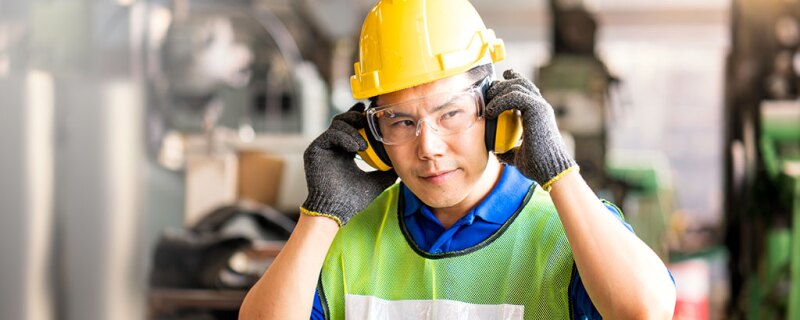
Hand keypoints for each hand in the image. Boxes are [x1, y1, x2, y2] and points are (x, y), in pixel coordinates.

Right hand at [301, 103, 397, 225]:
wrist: (337, 210)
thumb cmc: (354, 199)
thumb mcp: (376, 180)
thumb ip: (387, 170)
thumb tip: (402, 164)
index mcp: (345, 150)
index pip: (353, 127)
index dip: (362, 117)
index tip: (373, 112)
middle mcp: (333, 146)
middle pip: (343, 120)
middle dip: (357, 116)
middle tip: (369, 119)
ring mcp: (323, 147)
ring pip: (337, 124)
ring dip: (353, 130)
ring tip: (364, 145)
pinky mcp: (314, 149)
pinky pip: (330, 134)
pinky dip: (345, 137)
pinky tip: (356, 148)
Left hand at [485, 69, 576, 189]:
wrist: (550, 170)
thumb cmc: (537, 166)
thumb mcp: (518, 155)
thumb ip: (509, 150)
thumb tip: (498, 153)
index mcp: (538, 114)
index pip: (525, 90)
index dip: (513, 81)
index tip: (499, 80)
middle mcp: (541, 107)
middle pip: (520, 83)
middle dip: (502, 84)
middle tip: (488, 92)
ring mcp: (540, 107)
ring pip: (517, 86)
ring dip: (499, 91)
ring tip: (488, 105)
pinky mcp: (538, 109)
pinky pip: (515, 95)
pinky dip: (500, 101)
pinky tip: (491, 111)